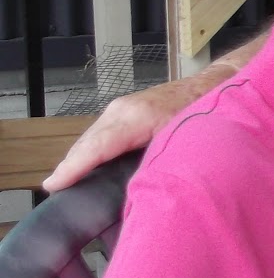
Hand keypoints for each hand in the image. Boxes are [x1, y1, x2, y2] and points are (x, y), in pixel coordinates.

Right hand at [42, 77, 213, 190]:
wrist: (214, 85)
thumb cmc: (204, 115)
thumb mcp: (184, 142)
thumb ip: (161, 162)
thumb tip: (142, 189)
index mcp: (136, 117)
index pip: (97, 146)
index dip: (75, 167)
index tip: (54, 185)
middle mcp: (123, 110)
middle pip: (87, 142)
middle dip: (70, 166)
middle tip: (56, 192)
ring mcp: (122, 108)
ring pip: (92, 137)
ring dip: (79, 159)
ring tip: (64, 183)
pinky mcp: (125, 110)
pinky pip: (101, 133)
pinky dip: (91, 149)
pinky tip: (86, 165)